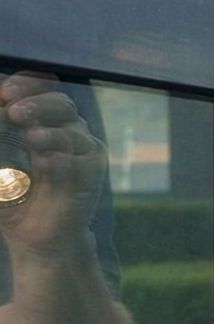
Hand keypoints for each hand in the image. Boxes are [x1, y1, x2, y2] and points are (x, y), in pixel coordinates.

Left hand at [0, 73, 108, 259]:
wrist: (34, 238)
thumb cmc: (9, 201)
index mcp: (37, 122)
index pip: (39, 88)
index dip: (26, 85)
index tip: (3, 93)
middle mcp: (63, 131)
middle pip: (59, 100)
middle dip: (35, 101)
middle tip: (13, 111)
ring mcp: (81, 149)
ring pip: (73, 124)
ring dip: (49, 128)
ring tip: (29, 138)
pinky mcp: (93, 170)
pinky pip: (82, 154)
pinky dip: (62, 154)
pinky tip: (45, 163)